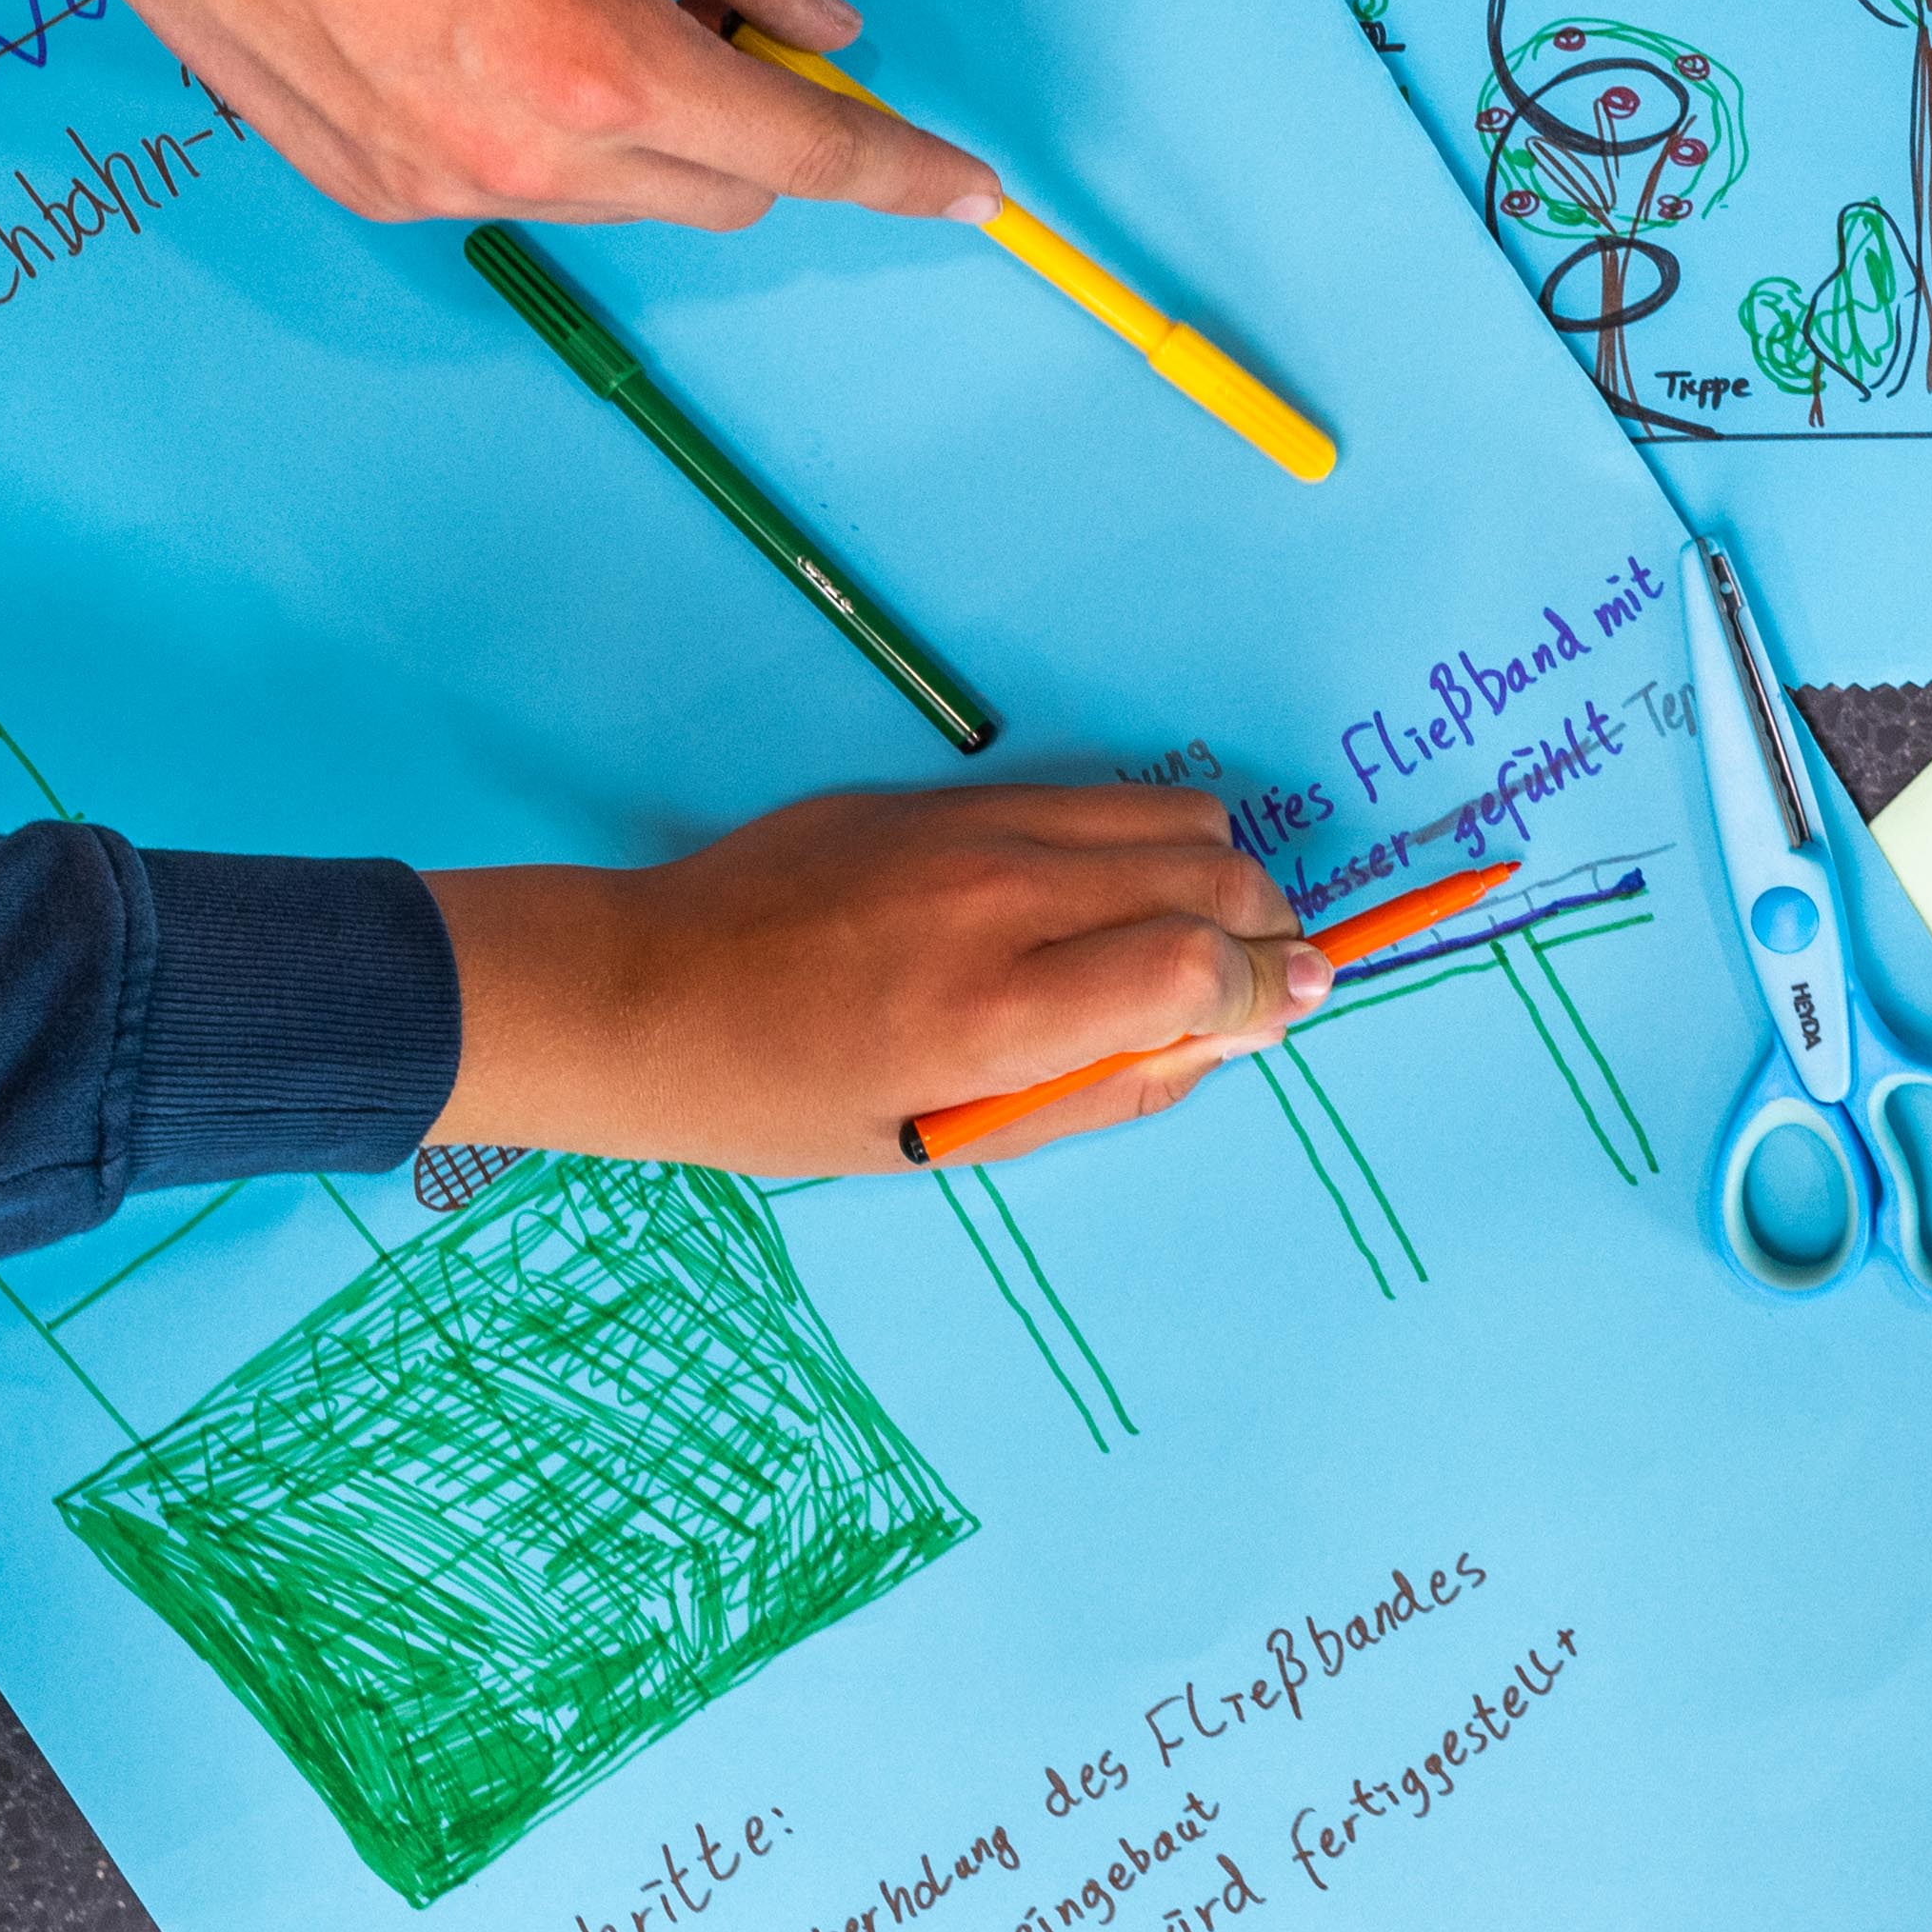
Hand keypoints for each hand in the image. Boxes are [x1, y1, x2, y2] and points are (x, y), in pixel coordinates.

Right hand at [0, 0, 989, 231]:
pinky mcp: (373, 191)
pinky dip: (552, 130)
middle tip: (725, 8)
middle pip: (728, 190)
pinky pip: (521, 185)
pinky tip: (485, 28)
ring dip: (654, 128)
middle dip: (763, 120)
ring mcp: (442, 189)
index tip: (973, 191)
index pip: (804, 149)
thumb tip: (820, 13)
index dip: (903, 171)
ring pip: (627, 196)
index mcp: (596, 67)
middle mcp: (525, 159)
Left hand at [427, 785, 1326, 1179]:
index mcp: (998, 1012)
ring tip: (1195, 928)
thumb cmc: (786, 1101)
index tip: (1291, 1006)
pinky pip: (1091, 797)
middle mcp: (1000, 900)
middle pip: (1212, 871)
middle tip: (1265, 976)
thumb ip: (1101, 1090)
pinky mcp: (941, 792)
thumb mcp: (947, 1139)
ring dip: (1215, 870)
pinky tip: (1103, 896)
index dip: (1269, 992)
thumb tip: (1222, 1045)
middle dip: (1267, 927)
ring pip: (1170, 810)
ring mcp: (970, 827)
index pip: (1203, 967)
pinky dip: (1138, 841)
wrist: (640, 995)